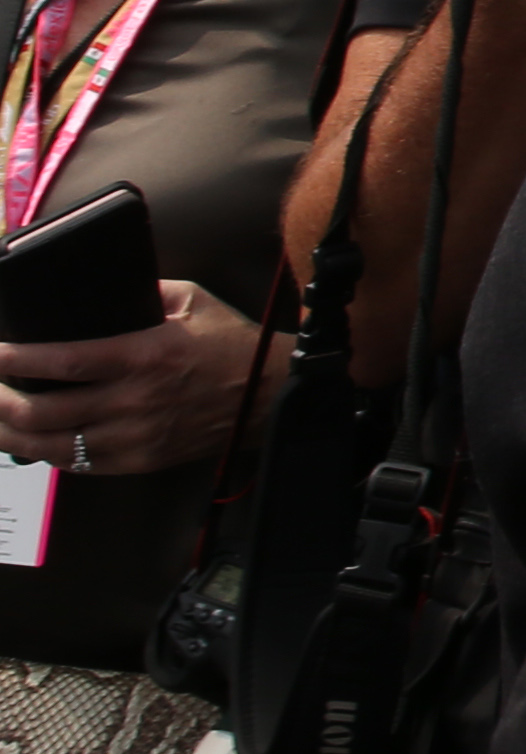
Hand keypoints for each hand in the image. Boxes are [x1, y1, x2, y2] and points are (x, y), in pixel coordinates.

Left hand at [0, 279, 275, 477]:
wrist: (270, 394)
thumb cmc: (232, 346)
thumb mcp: (193, 301)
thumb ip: (145, 291)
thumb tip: (101, 287)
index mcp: (144, 356)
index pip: (62, 362)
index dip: (16, 360)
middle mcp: (135, 401)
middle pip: (44, 412)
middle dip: (0, 402)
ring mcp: (136, 437)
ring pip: (52, 446)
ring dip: (11, 435)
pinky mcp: (141, 461)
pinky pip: (79, 466)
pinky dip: (47, 454)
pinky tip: (33, 441)